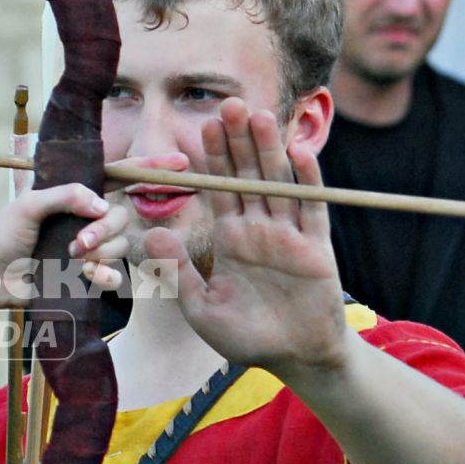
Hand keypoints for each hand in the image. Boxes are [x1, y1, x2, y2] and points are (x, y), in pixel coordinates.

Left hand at [0, 153, 189, 299]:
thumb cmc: (2, 234)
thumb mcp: (28, 205)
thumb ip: (65, 195)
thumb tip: (101, 204)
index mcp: (75, 195)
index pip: (118, 176)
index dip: (149, 168)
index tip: (180, 163)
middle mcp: (86, 219)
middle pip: (123, 217)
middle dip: (106, 230)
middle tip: (78, 242)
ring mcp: (88, 249)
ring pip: (121, 246)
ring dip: (102, 253)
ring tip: (72, 259)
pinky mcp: (85, 276)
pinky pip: (114, 275)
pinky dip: (108, 276)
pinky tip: (91, 276)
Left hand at [142, 99, 347, 377]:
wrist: (295, 359)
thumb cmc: (246, 337)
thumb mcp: (200, 306)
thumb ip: (177, 270)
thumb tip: (148, 234)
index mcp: (230, 239)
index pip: (219, 189)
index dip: (212, 159)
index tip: (202, 127)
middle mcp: (259, 229)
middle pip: (247, 176)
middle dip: (238, 142)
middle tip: (227, 104)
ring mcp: (288, 235)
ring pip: (277, 183)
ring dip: (268, 150)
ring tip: (258, 115)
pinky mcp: (316, 247)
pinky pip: (311, 207)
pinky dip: (307, 181)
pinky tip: (299, 152)